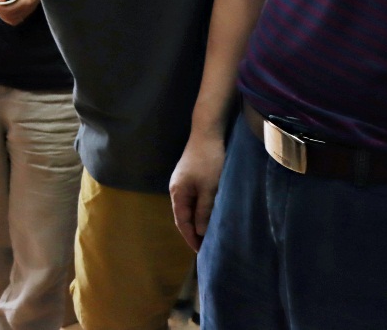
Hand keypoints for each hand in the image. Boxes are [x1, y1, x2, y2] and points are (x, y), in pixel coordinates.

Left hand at [0, 0, 39, 25]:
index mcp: (24, 3)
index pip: (6, 10)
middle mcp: (26, 10)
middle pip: (8, 17)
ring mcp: (28, 11)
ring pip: (12, 19)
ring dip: (2, 14)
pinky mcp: (29, 10)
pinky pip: (16, 18)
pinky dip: (8, 15)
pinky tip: (4, 6)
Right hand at [169, 133, 226, 251]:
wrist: (207, 133)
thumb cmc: (209, 161)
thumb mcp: (209, 188)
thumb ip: (204, 211)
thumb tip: (200, 232)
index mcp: (177, 193)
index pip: (182, 222)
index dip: (191, 238)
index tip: (200, 253)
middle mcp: (176, 188)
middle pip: (183, 216)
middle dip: (193, 232)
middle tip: (206, 247)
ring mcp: (183, 182)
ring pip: (189, 207)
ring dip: (197, 221)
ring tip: (208, 234)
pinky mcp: (190, 176)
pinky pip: (193, 199)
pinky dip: (200, 210)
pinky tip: (209, 213)